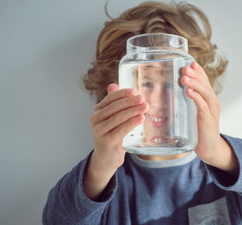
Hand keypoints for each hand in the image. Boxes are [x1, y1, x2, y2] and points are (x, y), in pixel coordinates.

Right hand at [83, 83, 148, 199]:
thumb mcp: (114, 118)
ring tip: (145, 107)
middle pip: (115, 107)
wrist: (107, 157)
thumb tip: (114, 85)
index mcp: (98, 111)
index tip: (135, 91)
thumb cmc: (113, 135)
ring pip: (118, 117)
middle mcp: (95, 119)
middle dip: (131, 102)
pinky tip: (141, 118)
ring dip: (133, 111)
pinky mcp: (106, 141)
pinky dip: (132, 123)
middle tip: (143, 99)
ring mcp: (99, 130)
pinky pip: (121, 129)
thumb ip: (115, 103)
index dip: (123, 93)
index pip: (111, 98)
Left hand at [181, 62, 237, 174]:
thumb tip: (175, 94)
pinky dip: (196, 98)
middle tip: (185, 67)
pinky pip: (202, 106)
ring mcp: (211, 111)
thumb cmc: (200, 131)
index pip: (205, 82)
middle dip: (195, 75)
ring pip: (205, 93)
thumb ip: (188, 104)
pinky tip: (188, 92)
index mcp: (209, 100)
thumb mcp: (194, 114)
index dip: (199, 72)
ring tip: (185, 77)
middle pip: (205, 85)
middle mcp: (213, 103)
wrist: (210, 149)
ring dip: (195, 83)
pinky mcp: (208, 120)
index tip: (191, 63)